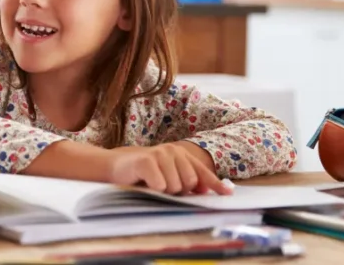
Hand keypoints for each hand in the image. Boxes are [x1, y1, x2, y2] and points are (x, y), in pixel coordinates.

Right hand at [107, 141, 229, 195]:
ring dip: (164, 191)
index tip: (228, 194)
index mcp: (181, 154)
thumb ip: (188, 181)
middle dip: (179, 190)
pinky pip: (160, 186)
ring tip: (152, 184)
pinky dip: (154, 189)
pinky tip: (145, 182)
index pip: (202, 172)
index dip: (216, 184)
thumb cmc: (144, 174)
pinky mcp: (146, 161)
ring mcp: (160, 154)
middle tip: (163, 186)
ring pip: (175, 186)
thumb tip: (211, 189)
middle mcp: (173, 151)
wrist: (115, 167)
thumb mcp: (168, 176)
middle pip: (190, 182)